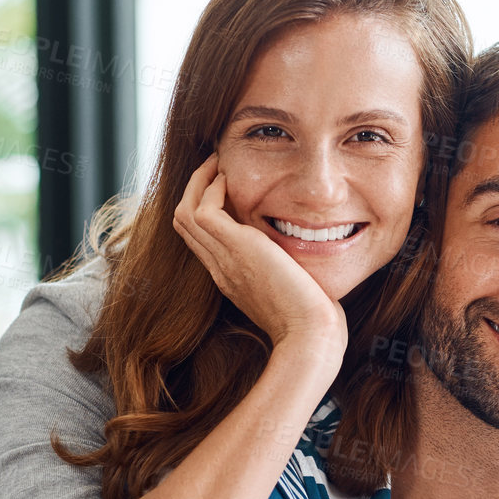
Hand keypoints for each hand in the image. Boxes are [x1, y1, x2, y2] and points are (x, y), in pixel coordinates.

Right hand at [173, 155, 346, 357]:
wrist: (311, 336)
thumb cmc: (313, 321)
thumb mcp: (295, 290)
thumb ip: (289, 271)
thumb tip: (303, 258)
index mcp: (232, 278)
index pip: (202, 239)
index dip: (206, 209)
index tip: (225, 186)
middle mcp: (220, 268)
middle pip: (184, 224)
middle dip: (196, 189)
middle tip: (216, 166)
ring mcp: (224, 259)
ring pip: (185, 213)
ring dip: (198, 182)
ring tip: (218, 163)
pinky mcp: (236, 249)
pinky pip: (203, 209)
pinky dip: (210, 188)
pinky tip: (230, 178)